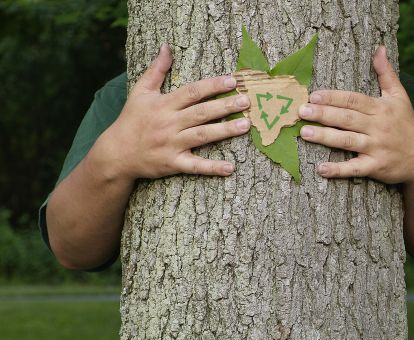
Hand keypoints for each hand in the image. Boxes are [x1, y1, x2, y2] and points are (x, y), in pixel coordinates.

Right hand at [96, 44, 250, 179]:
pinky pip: (195, 166)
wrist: (116, 153)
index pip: (192, 92)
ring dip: (225, 131)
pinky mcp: (172, 163)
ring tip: (246, 125)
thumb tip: (167, 47)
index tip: (233, 80)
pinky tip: (230, 168)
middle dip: (225, 106)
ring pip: (202, 136)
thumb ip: (156, 70)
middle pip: (201, 112)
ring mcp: (171, 144)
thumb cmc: (131, 120)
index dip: (213, 85)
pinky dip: (212, 168)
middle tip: (247, 101)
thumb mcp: (140, 92)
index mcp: (163, 104)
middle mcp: (169, 123)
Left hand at [299, 46, 413, 184]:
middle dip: (323, 114)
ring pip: (347, 141)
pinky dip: (338, 170)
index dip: (333, 97)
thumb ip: (386, 74)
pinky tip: (321, 169)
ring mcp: (376, 147)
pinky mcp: (376, 167)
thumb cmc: (407, 124)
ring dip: (325, 137)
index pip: (353, 100)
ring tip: (304, 133)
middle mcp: (378, 127)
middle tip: (302, 111)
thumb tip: (379, 48)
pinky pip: (354, 168)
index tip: (313, 95)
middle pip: (347, 118)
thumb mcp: (400, 97)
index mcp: (381, 108)